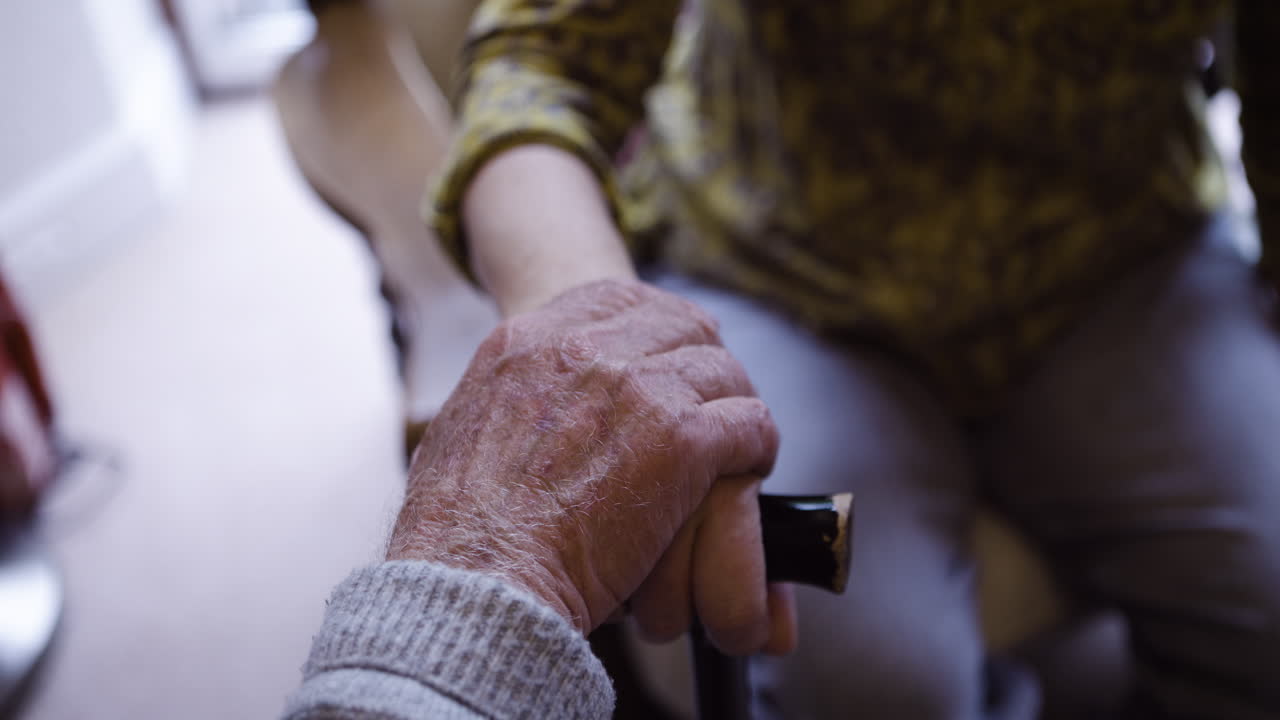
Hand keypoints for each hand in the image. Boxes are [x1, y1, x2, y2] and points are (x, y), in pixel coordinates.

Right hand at [388, 279, 794, 654]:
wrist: (478, 579)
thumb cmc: (458, 533)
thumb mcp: (460, 432)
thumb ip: (504, 400)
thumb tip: (520, 407)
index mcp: (527, 342)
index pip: (617, 297)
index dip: (656, 325)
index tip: (668, 355)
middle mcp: (584, 350)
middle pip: (680, 323)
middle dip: (702, 359)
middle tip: (711, 399)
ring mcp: (638, 389)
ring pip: (722, 369)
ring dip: (732, 404)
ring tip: (735, 444)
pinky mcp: (681, 440)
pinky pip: (748, 421)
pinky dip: (756, 445)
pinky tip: (748, 468)